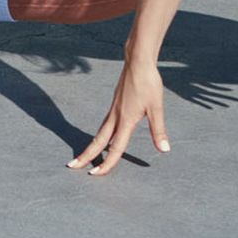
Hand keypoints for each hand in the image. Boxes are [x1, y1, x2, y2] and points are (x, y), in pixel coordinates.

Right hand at [69, 58, 169, 176]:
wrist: (138, 61)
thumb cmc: (149, 83)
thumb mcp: (156, 107)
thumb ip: (158, 130)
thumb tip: (164, 150)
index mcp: (126, 120)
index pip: (115, 148)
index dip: (107, 164)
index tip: (96, 175)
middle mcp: (116, 117)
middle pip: (98, 141)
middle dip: (86, 156)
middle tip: (72, 166)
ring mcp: (114, 110)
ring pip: (99, 133)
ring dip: (92, 146)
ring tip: (84, 157)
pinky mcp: (115, 104)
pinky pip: (104, 125)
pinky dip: (100, 135)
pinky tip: (103, 138)